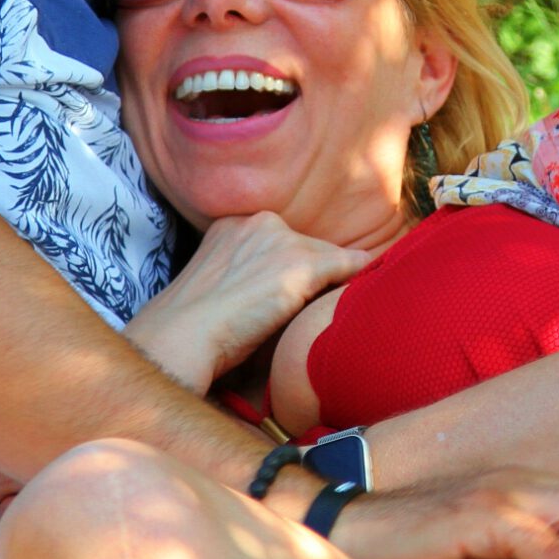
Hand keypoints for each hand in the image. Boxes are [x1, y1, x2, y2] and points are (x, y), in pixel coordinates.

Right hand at [127, 212, 371, 388]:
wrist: (182, 336)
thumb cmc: (194, 328)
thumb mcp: (217, 284)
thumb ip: (245, 274)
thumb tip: (276, 292)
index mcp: (233, 224)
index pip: (279, 240)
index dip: (291, 266)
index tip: (295, 286)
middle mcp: (258, 222)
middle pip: (306, 245)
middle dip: (314, 271)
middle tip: (316, 302)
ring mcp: (280, 241)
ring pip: (326, 257)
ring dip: (335, 279)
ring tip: (346, 298)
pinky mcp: (298, 265)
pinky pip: (345, 265)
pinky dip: (361, 272)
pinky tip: (376, 276)